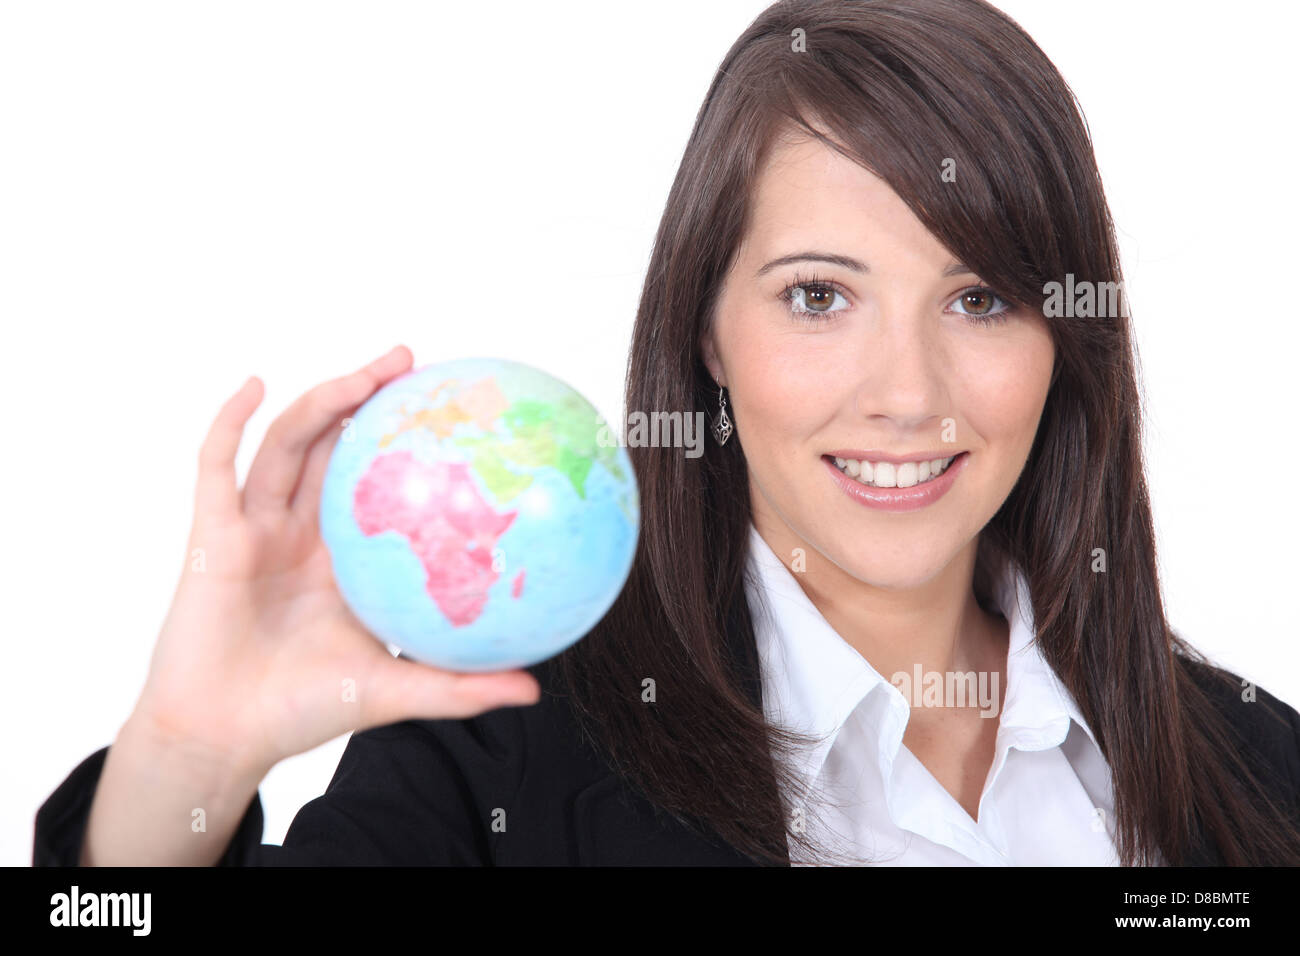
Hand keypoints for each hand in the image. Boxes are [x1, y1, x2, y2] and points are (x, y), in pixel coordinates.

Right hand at [130, 346, 540, 777]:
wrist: (221, 737)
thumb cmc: (301, 712)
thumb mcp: (394, 691)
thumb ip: (459, 688)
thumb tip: (534, 689)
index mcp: (340, 557)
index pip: (377, 482)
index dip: (405, 445)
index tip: (449, 413)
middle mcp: (299, 532)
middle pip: (334, 445)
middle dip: (369, 398)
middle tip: (413, 365)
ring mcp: (255, 527)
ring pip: (289, 443)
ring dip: (325, 400)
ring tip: (368, 374)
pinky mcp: (211, 532)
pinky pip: (215, 465)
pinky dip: (228, 421)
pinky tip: (252, 385)